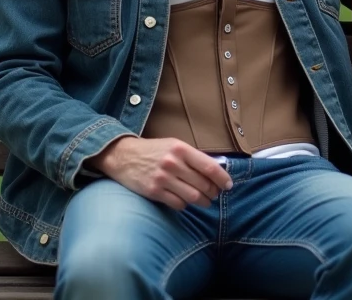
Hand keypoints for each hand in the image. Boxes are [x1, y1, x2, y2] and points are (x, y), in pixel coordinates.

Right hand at [89, 136, 232, 209]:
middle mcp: (173, 163)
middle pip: (203, 184)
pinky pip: (178, 204)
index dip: (223, 179)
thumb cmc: (153, 151)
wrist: (123, 156)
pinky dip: (185, 205)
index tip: (228, 185)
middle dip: (213, 192)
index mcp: (181, 149)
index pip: (210, 167)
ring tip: (204, 201)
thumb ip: (192, 157)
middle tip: (215, 194)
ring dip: (202, 201)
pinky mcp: (154, 192)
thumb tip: (216, 171)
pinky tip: (185, 201)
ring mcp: (163, 179)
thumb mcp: (173, 145)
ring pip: (193, 196)